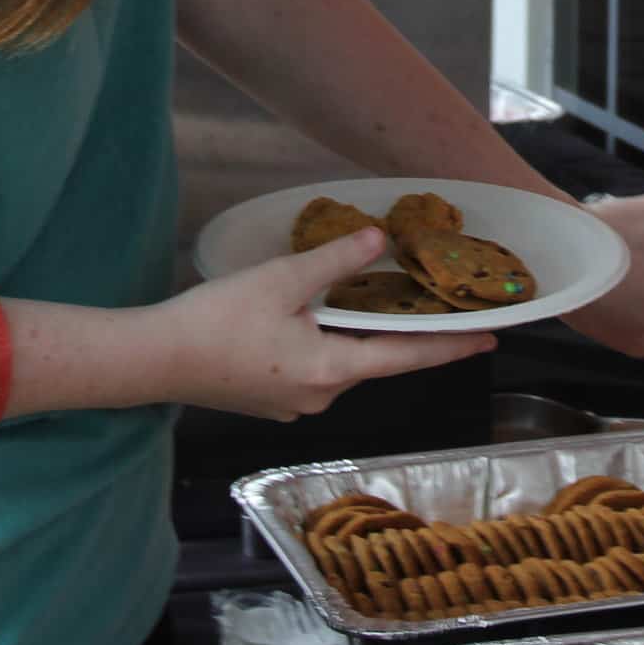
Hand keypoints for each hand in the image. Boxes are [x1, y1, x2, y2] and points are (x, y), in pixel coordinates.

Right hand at [154, 230, 493, 420]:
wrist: (151, 360)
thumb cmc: (216, 320)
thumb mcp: (282, 280)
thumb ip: (337, 261)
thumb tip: (381, 241)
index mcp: (331, 370)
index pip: (407, 356)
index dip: (452, 345)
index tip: (491, 340)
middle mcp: (320, 395)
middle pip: (375, 359)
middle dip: (403, 331)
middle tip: (437, 305)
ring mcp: (293, 403)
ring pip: (343, 362)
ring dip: (361, 335)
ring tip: (380, 302)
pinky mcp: (270, 399)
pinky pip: (316, 368)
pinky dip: (330, 342)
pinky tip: (322, 316)